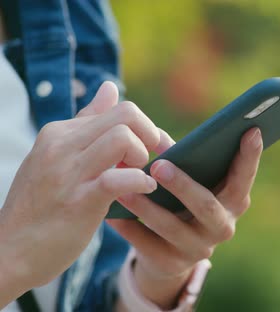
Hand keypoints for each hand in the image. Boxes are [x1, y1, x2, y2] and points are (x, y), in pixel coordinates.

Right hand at [0, 82, 160, 306]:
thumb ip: (87, 124)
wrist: (8, 251)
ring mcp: (68, 173)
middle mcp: (62, 146)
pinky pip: (118, 179)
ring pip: (123, 138)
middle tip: (153, 159)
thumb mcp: (59, 156)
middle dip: (151, 135)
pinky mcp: (79, 201)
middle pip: (126, 115)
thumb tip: (110, 87)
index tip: (153, 147)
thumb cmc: (40, 206)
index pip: (118, 109)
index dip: (146, 128)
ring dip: (143, 157)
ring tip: (141, 175)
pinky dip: (141, 182)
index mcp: (60, 133)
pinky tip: (145, 190)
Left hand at [107, 127, 262, 308]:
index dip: (250, 156)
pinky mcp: (172, 264)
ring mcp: (199, 249)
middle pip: (207, 206)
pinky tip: (112, 214)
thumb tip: (157, 137)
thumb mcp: (191, 181)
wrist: (169, 251)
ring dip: (147, 207)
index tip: (251, 130)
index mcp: (234, 201)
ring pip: (172, 227)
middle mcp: (223, 226)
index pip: (245, 177)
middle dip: (183, 186)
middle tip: (158, 165)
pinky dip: (129, 228)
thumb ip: (184, 159)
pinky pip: (148, 245)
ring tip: (124, 188)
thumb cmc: (182, 201)